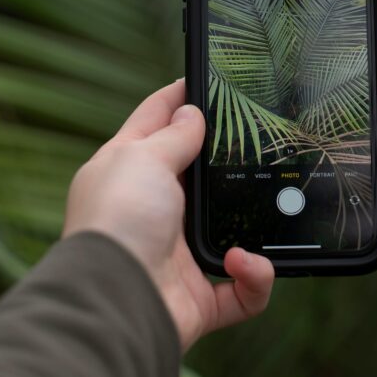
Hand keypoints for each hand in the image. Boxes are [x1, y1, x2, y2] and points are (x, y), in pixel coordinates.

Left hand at [63, 79, 274, 350]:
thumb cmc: (118, 220)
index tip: (207, 76)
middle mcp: (153, 209)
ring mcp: (178, 254)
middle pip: (199, 174)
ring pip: (231, 231)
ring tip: (258, 214)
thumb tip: (190, 112)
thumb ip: (173, 135)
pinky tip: (242, 262)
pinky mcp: (200, 296)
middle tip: (261, 142)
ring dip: (251, 226)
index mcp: (129, 169)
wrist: (114, 300)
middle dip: (227, 163)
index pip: (155, 120)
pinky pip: (244, 288)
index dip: (179, 98)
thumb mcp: (142, 158)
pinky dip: (254, 277)